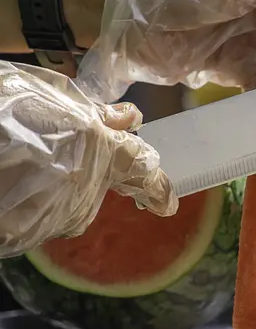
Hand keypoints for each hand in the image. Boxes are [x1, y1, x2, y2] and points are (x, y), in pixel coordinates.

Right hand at [0, 61, 177, 256]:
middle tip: (43, 146)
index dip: (157, 186)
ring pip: (69, 202)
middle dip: (82, 169)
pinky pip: (41, 217)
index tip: (166, 203)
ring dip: (53, 184)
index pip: (141, 169)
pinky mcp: (24, 236)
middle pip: (98, 184)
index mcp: (94, 146)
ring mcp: (53, 215)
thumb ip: (91, 110)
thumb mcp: (40, 92)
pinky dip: (30, 202)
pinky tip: (7, 180)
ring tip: (15, 161)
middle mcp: (83, 188)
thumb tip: (131, 119)